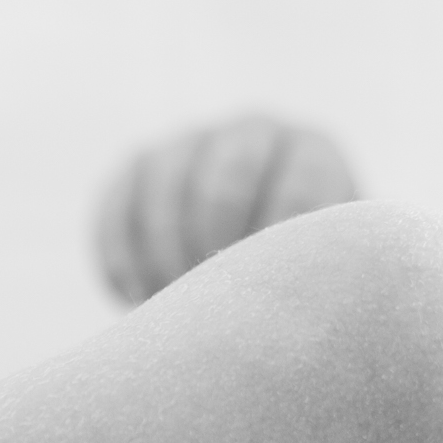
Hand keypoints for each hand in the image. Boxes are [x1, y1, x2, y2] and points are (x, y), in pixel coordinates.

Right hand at [96, 115, 358, 304]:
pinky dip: (122, 259)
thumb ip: (321, 275)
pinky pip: (118, 208)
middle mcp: (252, 131)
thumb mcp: (324, 268)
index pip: (297, 190)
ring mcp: (190, 141)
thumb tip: (297, 311)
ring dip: (163, 255)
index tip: (260, 301)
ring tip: (171, 305)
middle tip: (211, 300)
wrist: (250, 252)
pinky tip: (136, 296)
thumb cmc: (296, 273)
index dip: (274, 251)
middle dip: (215, 244)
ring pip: (164, 188)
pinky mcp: (137, 165)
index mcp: (311, 152)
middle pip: (229, 176)